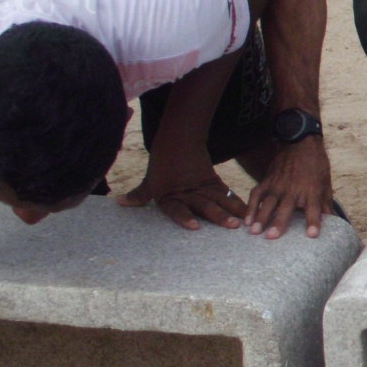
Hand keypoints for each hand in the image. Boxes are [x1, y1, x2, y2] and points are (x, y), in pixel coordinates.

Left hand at [118, 149, 246, 231]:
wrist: (180, 139)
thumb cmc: (162, 163)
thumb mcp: (149, 180)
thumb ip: (139, 195)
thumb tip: (120, 202)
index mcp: (170, 194)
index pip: (176, 209)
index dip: (185, 217)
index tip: (195, 226)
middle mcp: (188, 193)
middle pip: (204, 205)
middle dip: (219, 216)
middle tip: (232, 225)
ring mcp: (203, 188)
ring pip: (219, 200)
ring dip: (232, 211)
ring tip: (243, 222)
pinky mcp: (214, 182)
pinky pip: (226, 194)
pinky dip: (236, 203)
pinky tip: (246, 212)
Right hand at [246, 137, 332, 239]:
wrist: (301, 143)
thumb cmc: (316, 166)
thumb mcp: (325, 184)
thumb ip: (326, 205)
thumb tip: (336, 223)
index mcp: (311, 191)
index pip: (313, 209)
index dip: (313, 222)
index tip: (312, 235)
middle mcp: (293, 190)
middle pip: (286, 208)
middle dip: (279, 222)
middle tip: (271, 237)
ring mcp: (277, 185)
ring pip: (268, 203)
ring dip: (260, 217)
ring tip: (254, 232)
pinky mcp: (267, 181)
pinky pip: (256, 195)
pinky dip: (250, 207)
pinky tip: (246, 219)